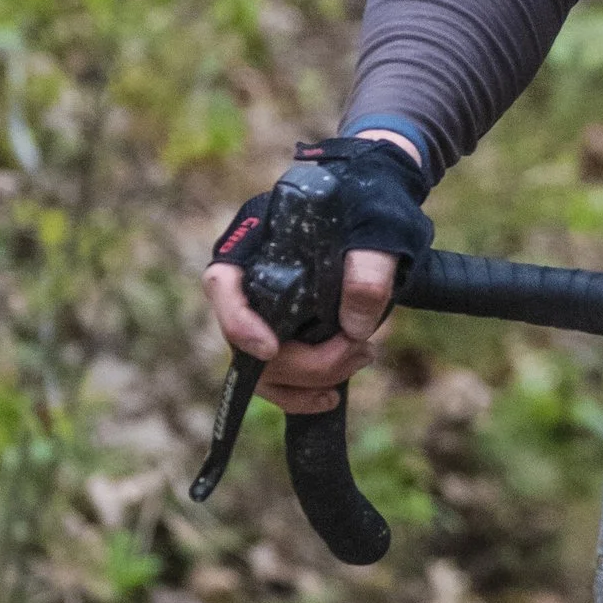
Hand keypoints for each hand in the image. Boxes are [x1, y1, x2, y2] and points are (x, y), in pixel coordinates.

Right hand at [202, 128, 430, 418]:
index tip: (271, 348)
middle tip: (359, 349)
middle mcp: (250, 281)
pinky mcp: (284, 335)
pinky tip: (331, 395)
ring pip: (263, 368)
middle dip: (304, 361)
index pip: (223, 284)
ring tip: (362, 356)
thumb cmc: (371, 206)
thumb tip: (355, 328)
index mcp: (255, 241)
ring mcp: (264, 311)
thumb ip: (370, 269)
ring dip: (310, 377)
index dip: (238, 322)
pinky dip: (302, 393)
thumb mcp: (379, 227)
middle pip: (248, 341)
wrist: (379, 208)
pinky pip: (277, 379)